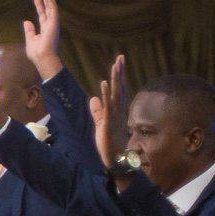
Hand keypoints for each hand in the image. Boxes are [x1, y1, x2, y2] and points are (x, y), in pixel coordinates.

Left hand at [22, 0, 63, 80]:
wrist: (42, 58)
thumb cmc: (36, 53)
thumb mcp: (30, 39)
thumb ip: (29, 30)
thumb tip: (26, 22)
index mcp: (44, 28)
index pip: (42, 13)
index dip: (39, 4)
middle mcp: (50, 24)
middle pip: (48, 7)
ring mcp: (53, 23)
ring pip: (51, 6)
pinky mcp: (54, 23)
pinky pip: (53, 10)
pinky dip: (50, 2)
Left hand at [90, 55, 129, 173]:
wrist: (116, 158)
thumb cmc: (109, 143)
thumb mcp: (101, 124)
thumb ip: (97, 112)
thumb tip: (93, 99)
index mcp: (117, 110)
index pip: (118, 89)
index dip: (119, 76)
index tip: (119, 62)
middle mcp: (118, 110)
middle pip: (119, 87)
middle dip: (120, 72)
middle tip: (120, 57)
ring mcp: (115, 115)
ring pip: (115, 93)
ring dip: (115, 78)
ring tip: (115, 64)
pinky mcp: (108, 121)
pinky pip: (107, 105)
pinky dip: (105, 94)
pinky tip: (103, 83)